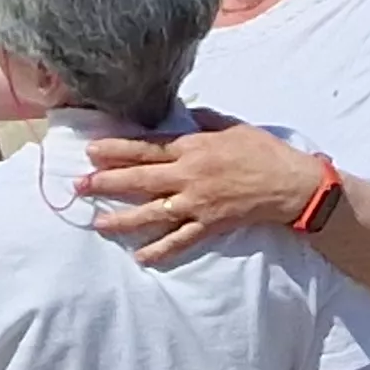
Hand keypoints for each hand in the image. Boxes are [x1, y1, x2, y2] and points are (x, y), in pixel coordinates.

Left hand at [79, 120, 329, 262]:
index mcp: (193, 147)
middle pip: (140, 179)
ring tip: (98, 223)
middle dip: (107, 182)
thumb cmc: (263, 151)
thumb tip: (182, 113)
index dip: (117, 149)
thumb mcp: (232, 125)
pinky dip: (160, 250)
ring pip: (152, 212)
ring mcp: (197, 203)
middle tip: (80, 186)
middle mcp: (189, 175)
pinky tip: (140, 256)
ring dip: (123, 218)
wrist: (290, 184)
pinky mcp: (209, 225)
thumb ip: (203, 120)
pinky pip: (179, 240)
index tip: (92, 151)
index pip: (147, 148)